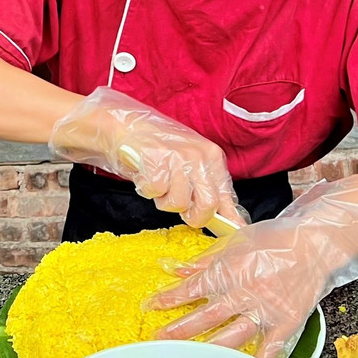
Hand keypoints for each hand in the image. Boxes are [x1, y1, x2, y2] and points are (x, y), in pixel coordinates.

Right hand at [50, 87, 240, 229]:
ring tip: (158, 181)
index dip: (225, 219)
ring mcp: (177, 158)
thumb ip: (208, 188)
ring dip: (163, 199)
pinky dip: (147, 190)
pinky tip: (145, 174)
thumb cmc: (158, 148)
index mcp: (212, 156)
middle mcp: (199, 156)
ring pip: (179, 203)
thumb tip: (231, 220)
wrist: (125, 126)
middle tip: (178, 204)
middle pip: (208, 205)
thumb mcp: (191, 164)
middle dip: (192, 215)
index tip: (229, 232)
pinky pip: (155, 192)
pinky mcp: (156, 161)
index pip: (225, 196)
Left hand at [146, 175, 357, 357]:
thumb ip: (205, 260)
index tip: (150, 307)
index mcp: (230, 270)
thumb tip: (176, 268)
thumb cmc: (277, 239)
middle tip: (159, 339)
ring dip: (207, 350)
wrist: (316, 243)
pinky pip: (270, 350)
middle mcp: (245, 293)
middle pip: (206, 317)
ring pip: (231, 337)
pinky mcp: (286, 323)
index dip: (169, 299)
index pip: (193, 288)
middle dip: (179, 330)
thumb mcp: (235, 241)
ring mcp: (266, 311)